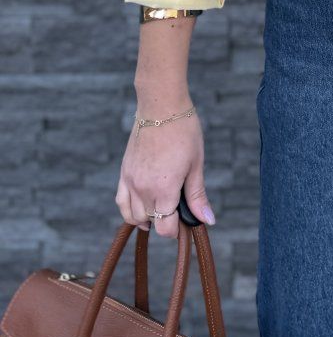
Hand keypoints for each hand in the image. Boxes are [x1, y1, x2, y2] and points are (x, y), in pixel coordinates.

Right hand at [116, 104, 215, 238]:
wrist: (161, 107)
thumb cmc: (184, 132)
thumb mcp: (196, 164)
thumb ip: (197, 196)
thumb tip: (207, 220)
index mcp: (164, 188)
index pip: (165, 227)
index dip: (177, 229)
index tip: (187, 220)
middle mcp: (142, 188)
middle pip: (150, 222)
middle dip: (165, 222)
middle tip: (180, 210)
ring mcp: (130, 180)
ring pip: (132, 216)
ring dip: (147, 218)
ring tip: (163, 210)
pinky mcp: (123, 172)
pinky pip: (121, 202)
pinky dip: (130, 210)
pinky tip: (143, 207)